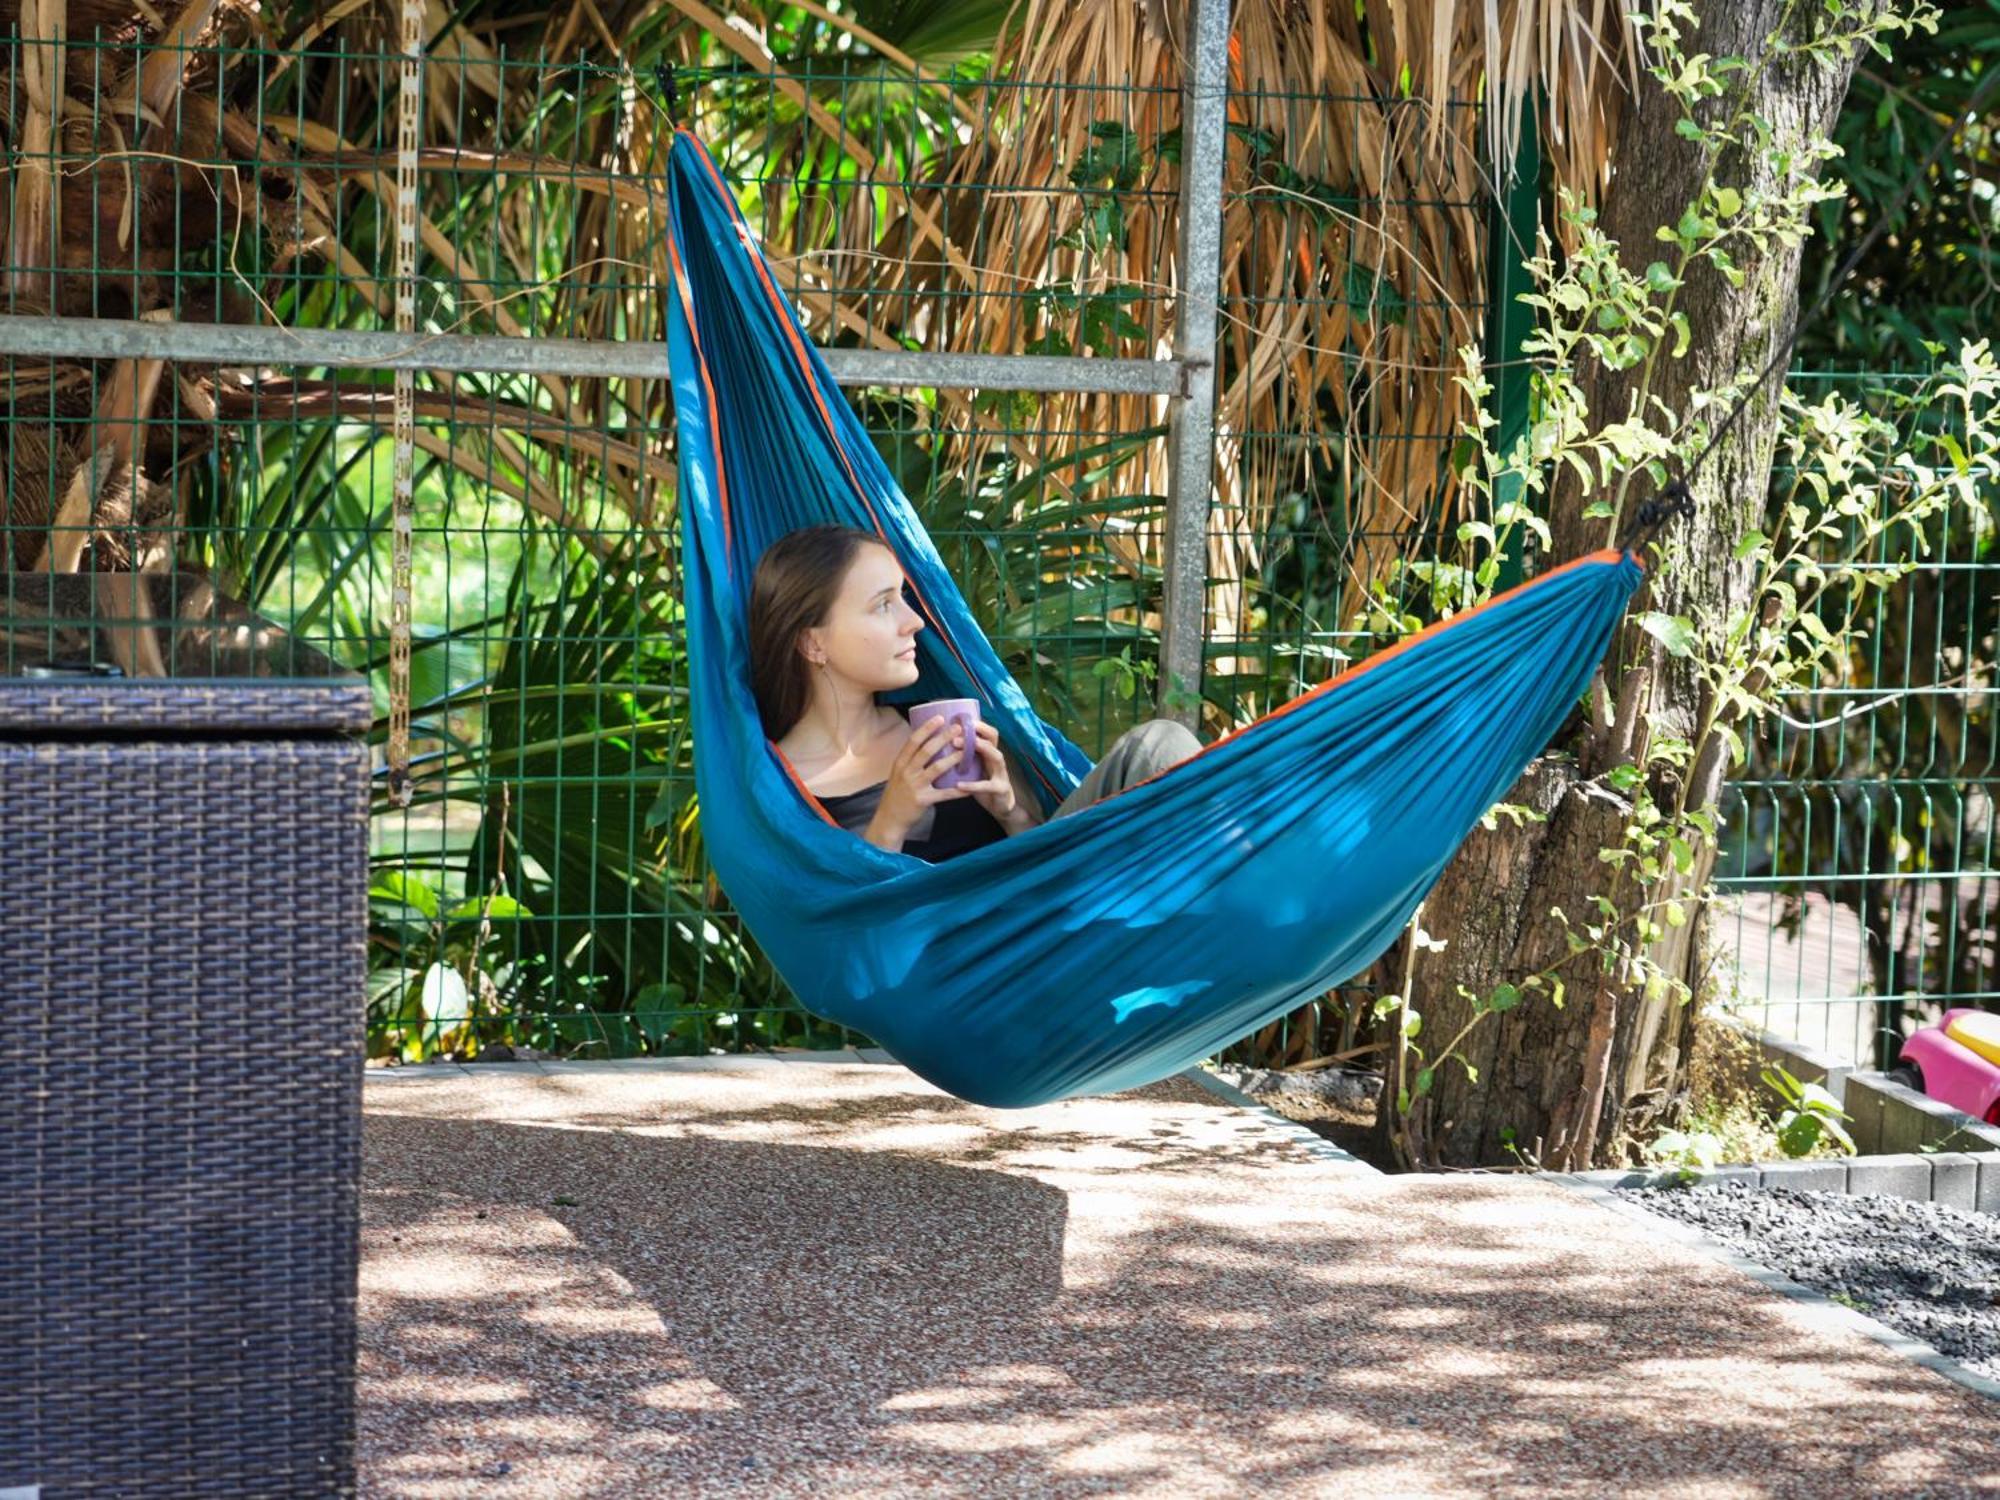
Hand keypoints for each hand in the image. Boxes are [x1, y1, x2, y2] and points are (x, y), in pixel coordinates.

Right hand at [863, 713, 966, 850]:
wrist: (889, 819)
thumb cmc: (896, 794)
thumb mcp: (898, 773)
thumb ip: (910, 759)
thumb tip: (926, 741)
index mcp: (900, 762)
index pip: (913, 741)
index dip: (927, 728)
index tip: (940, 717)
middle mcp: (906, 772)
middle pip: (926, 751)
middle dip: (943, 738)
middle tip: (958, 728)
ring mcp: (914, 786)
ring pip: (937, 769)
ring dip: (953, 758)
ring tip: (966, 750)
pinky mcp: (923, 800)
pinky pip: (944, 794)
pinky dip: (957, 791)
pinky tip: (969, 787)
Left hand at [953, 719, 1029, 831]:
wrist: (1001, 807)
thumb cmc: (984, 784)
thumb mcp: (975, 767)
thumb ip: (964, 756)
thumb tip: (940, 742)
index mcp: (990, 752)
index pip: (987, 731)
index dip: (976, 723)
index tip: (958, 718)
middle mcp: (997, 759)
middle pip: (993, 738)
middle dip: (977, 732)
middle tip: (956, 732)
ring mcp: (1002, 773)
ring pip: (996, 756)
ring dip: (980, 749)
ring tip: (959, 747)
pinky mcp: (1001, 789)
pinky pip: (987, 786)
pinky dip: (973, 785)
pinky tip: (959, 785)